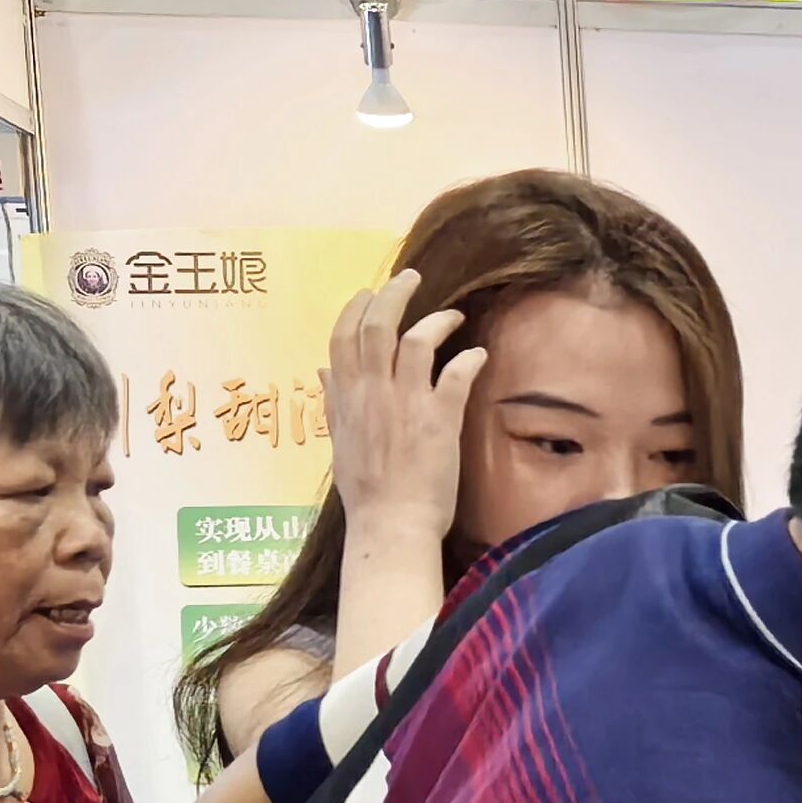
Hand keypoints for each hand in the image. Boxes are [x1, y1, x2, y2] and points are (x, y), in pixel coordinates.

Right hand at [322, 267, 480, 553]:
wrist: (390, 525)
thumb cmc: (367, 490)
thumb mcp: (339, 441)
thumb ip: (334, 401)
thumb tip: (323, 370)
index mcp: (346, 397)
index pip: (341, 336)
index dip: (355, 308)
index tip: (369, 292)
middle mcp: (372, 393)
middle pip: (376, 326)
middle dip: (393, 294)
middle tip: (412, 278)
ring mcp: (405, 404)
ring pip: (415, 341)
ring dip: (436, 321)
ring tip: (453, 315)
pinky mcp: (439, 420)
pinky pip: (456, 376)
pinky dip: (468, 359)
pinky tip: (478, 354)